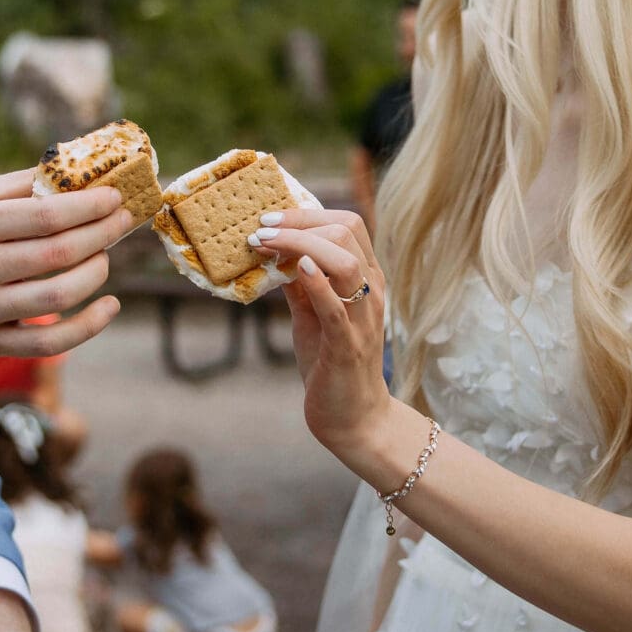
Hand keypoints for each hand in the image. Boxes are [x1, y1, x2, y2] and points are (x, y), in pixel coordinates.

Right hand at [0, 168, 131, 393]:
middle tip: (123, 221)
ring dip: (96, 272)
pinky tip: (109, 306)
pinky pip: (49, 343)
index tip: (115, 197)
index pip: (45, 215)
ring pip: (59, 295)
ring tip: (106, 256)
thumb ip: (13, 188)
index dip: (90, 206)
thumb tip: (71, 171)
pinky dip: (87, 327)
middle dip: (103, 233)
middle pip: (59, 252)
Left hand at [248, 209, 391, 465]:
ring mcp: (363, 318)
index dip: (307, 214)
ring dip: (301, 246)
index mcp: (366, 278)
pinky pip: (338, 308)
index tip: (269, 218)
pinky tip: (295, 269)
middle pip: (347, 231)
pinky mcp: (349, 347)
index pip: (348, 224)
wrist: (351, 417)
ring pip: (345, 261)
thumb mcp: (311, 313)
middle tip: (260, 230)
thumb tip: (271, 251)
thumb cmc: (330, 362)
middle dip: (299, 223)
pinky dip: (317, 283)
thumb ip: (298, 283)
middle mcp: (371, 291)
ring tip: (266, 244)